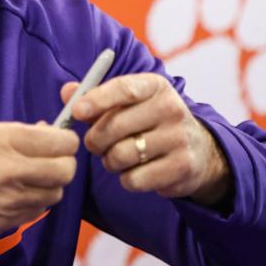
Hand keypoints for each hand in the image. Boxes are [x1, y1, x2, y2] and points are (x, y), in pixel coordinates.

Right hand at [0, 122, 78, 249]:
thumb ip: (15, 132)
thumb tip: (46, 132)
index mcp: (4, 143)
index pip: (62, 142)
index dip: (65, 140)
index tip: (60, 140)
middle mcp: (12, 174)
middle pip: (66, 171)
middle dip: (64, 163)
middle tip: (51, 160)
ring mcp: (10, 204)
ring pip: (54, 195)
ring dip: (49, 185)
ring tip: (30, 177)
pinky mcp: (5, 225)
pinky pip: (35, 212)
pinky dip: (33, 202)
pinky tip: (15, 194)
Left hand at [61, 73, 231, 206]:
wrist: (198, 150)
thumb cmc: (149, 122)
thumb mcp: (129, 103)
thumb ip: (96, 97)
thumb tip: (67, 92)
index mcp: (155, 86)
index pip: (124, 89)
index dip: (97, 100)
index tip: (76, 112)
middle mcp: (171, 108)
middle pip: (115, 126)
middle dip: (95, 139)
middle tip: (94, 144)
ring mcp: (179, 138)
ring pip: (122, 155)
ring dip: (110, 161)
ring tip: (116, 157)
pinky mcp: (182, 167)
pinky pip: (135, 179)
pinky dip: (126, 179)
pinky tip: (135, 171)